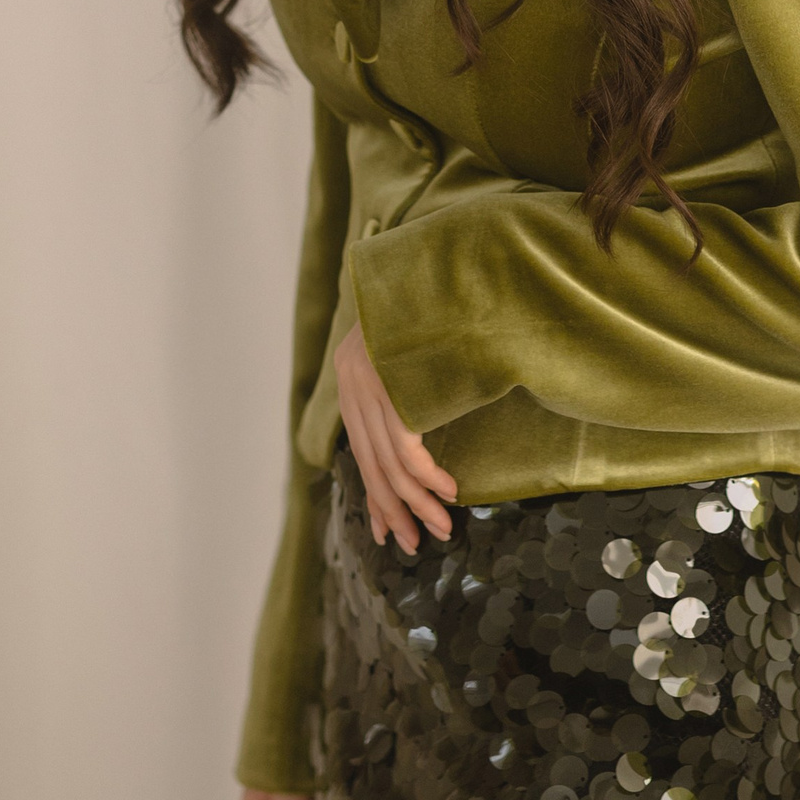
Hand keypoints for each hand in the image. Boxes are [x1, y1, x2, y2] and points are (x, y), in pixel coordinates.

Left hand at [334, 322, 457, 551]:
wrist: (447, 256)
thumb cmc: (438, 301)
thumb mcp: (412, 347)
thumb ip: (406, 384)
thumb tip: (422, 427)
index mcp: (353, 377)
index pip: (362, 452)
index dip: (378, 496)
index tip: (392, 530)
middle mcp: (352, 381)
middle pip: (372, 465)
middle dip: (397, 510)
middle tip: (417, 543)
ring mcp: (369, 381)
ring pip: (389, 462)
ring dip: (417, 502)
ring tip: (440, 528)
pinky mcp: (390, 382)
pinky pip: (405, 445)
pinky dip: (425, 476)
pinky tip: (445, 492)